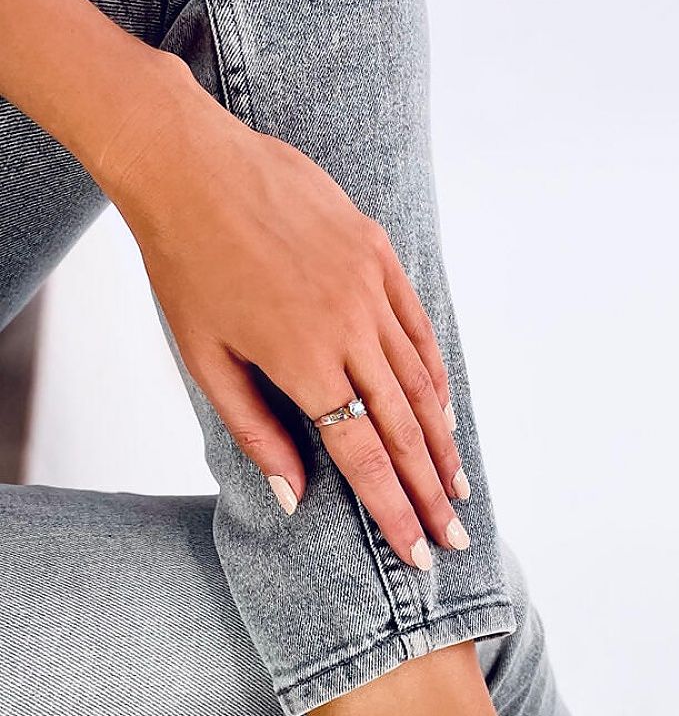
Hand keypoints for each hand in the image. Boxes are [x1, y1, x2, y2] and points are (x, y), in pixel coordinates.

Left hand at [110, 62, 468, 567]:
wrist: (190, 164)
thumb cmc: (184, 265)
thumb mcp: (206, 359)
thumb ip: (255, 431)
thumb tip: (295, 497)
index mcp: (302, 362)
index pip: (365, 454)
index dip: (394, 509)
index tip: (418, 551)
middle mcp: (348, 328)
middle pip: (404, 428)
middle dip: (429, 490)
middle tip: (454, 535)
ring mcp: (369, 287)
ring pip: (419, 381)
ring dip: (441, 439)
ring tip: (456, 484)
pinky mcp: (377, 254)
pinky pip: (416, 328)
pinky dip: (434, 374)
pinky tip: (442, 408)